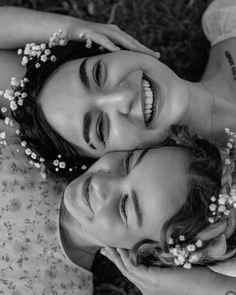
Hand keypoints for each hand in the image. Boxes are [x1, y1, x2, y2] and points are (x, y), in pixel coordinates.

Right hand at [66, 18, 159, 58]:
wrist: (71, 29)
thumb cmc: (88, 39)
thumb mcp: (103, 48)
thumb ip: (112, 53)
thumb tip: (120, 64)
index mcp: (116, 35)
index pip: (133, 44)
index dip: (144, 50)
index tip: (157, 57)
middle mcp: (113, 31)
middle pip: (131, 41)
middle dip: (144, 48)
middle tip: (156, 56)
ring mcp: (103, 31)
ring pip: (120, 39)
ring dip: (132, 46)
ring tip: (143, 53)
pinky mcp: (92, 33)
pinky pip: (102, 39)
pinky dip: (110, 44)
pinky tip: (117, 50)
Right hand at [100, 247, 216, 294]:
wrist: (206, 288)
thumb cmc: (193, 277)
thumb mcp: (171, 268)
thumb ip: (160, 261)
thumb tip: (152, 246)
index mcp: (150, 284)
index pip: (131, 270)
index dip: (120, 260)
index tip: (114, 248)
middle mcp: (146, 287)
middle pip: (125, 270)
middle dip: (114, 258)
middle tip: (104, 247)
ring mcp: (149, 285)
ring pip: (126, 269)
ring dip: (116, 256)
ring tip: (108, 245)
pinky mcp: (153, 280)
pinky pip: (134, 268)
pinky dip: (125, 258)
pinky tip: (120, 248)